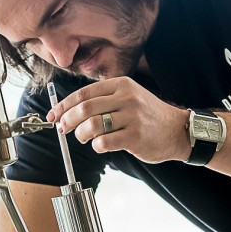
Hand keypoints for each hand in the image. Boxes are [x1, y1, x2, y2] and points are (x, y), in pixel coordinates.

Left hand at [48, 77, 189, 163]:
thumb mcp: (128, 97)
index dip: (63, 106)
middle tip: (63, 129)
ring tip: (84, 138)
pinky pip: (104, 142)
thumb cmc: (147, 117)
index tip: (53, 116)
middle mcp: (126, 97)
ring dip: (81, 134)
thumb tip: (68, 112)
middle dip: (67, 121)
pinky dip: (96, 146)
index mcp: (121, 85)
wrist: (177, 130)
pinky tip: (101, 146)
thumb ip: (103, 101)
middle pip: (84, 108)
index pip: (83, 93)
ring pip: (92, 125)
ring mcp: (132, 116)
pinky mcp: (135, 136)